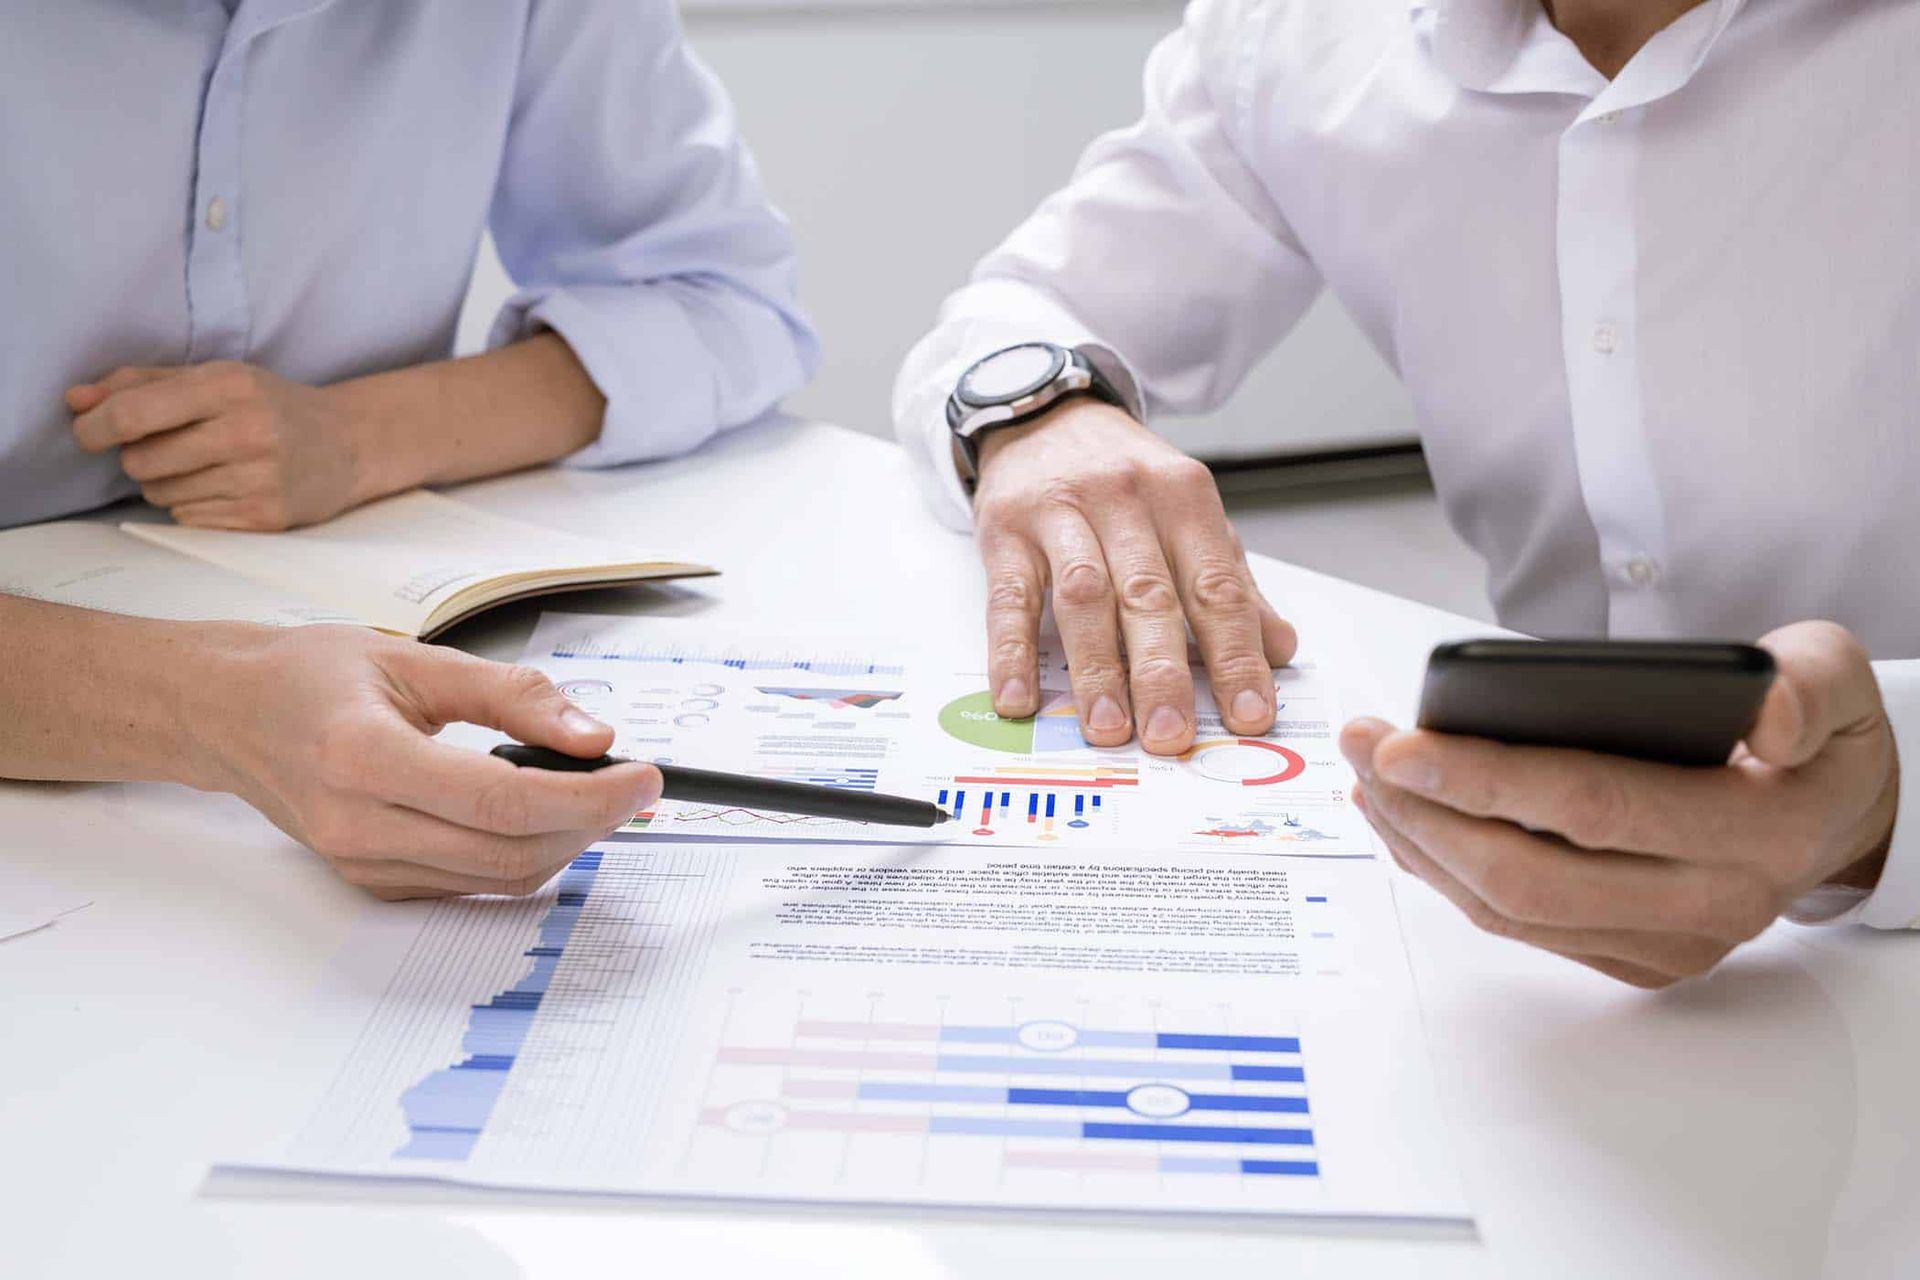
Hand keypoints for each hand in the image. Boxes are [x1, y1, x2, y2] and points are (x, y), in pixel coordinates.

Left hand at [68, 362, 366, 529]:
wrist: (348, 444)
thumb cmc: (268, 406)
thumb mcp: (214, 378)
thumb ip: (140, 384)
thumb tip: (74, 400)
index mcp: (230, 386)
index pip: (134, 413)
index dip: (94, 426)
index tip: (87, 432)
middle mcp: (247, 432)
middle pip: (139, 460)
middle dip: (137, 457)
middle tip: (166, 448)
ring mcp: (259, 479)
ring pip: (160, 493)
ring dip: (165, 482)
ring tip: (203, 466)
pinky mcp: (265, 518)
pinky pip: (188, 519)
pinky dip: (192, 505)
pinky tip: (224, 487)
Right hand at [193, 625, 660, 898]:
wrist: (230, 714)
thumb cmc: (312, 675)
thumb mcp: (418, 659)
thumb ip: (513, 695)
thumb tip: (594, 737)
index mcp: (363, 758)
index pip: (502, 801)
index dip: (587, 796)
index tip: (642, 776)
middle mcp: (358, 825)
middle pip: (509, 851)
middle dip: (591, 823)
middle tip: (633, 785)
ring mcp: (362, 864)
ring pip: (497, 879)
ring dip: (563, 842)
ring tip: (592, 793)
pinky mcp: (371, 882)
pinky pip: (469, 885)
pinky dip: (520, 854)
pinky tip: (537, 813)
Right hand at [970, 398, 1295, 755]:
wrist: (1043, 412)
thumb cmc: (1122, 475)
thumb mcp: (1187, 513)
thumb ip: (1231, 581)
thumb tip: (1279, 648)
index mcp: (1183, 498)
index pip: (1216, 587)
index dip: (1234, 655)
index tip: (1249, 714)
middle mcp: (1126, 499)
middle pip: (1149, 595)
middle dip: (1163, 672)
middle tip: (1171, 735)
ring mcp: (1061, 512)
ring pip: (1084, 596)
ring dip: (1096, 668)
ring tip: (1107, 727)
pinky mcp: (1006, 529)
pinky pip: (1009, 597)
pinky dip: (1013, 651)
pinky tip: (1021, 697)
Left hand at [1340, 621, 1898, 987]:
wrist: (1842, 813)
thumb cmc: (1818, 734)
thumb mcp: (1835, 678)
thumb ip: (1806, 685)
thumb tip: (1766, 711)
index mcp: (1762, 830)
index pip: (1595, 806)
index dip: (1486, 778)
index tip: (1399, 744)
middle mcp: (1714, 904)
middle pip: (1531, 875)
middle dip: (1424, 812)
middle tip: (1360, 746)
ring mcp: (1672, 944)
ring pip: (1512, 912)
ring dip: (1421, 845)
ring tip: (1367, 776)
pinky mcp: (1637, 960)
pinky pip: (1520, 929)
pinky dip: (1449, 875)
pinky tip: (1408, 819)